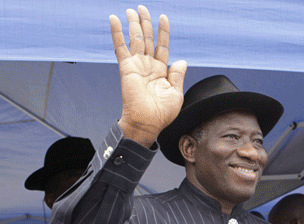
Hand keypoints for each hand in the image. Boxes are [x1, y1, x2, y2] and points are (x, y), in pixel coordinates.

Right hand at [111, 5, 186, 146]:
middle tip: (142, 8)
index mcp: (161, 71)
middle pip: (147, 38)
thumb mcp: (176, 93)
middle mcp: (148, 65)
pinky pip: (120, 47)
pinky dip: (116, 33)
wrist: (148, 123)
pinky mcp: (126, 68)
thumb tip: (181, 61)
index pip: (162, 46)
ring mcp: (137, 65)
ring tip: (132, 9)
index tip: (163, 17)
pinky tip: (113, 19)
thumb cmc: (162, 113)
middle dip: (145, 23)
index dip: (163, 32)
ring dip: (133, 24)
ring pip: (135, 39)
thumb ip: (177, 75)